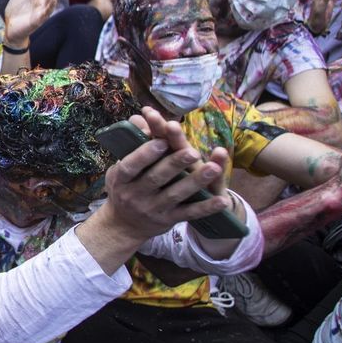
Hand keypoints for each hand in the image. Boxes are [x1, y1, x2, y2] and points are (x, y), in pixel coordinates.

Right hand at [97, 107, 232, 239]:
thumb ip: (132, 144)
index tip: (161, 140)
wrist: (123, 225)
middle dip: (175, 164)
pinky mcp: (169, 220)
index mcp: (121, 178)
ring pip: (176, 194)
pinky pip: (190, 213)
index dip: (145, 154)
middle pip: (157, 178)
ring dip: (196, 181)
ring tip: (213, 168)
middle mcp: (135, 194)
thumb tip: (142, 117)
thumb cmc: (123, 187)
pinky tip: (223, 201)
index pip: (131, 166)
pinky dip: (207, 207)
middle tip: (193, 151)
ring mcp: (153, 208)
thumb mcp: (118, 168)